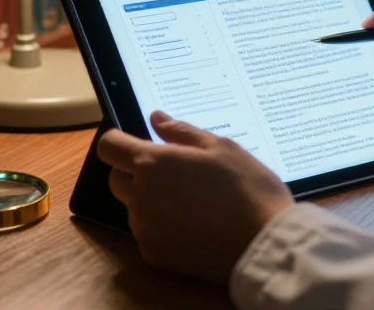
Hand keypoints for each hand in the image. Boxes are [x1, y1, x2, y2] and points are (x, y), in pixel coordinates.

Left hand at [96, 110, 294, 283]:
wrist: (265, 243)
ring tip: (191, 201)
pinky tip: (193, 225)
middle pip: (117, 178)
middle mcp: (140, 197)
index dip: (120, 141)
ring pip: (134, 207)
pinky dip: (162, 227)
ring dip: (150, 200)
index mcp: (152, 164)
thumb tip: (156, 118)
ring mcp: (145, 229)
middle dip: (136, 171)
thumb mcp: (220, 147)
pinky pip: (148, 233)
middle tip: (174, 172)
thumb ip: (181, 131)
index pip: (108, 146)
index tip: (139, 142)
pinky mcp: (154, 255)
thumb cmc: (248, 188)